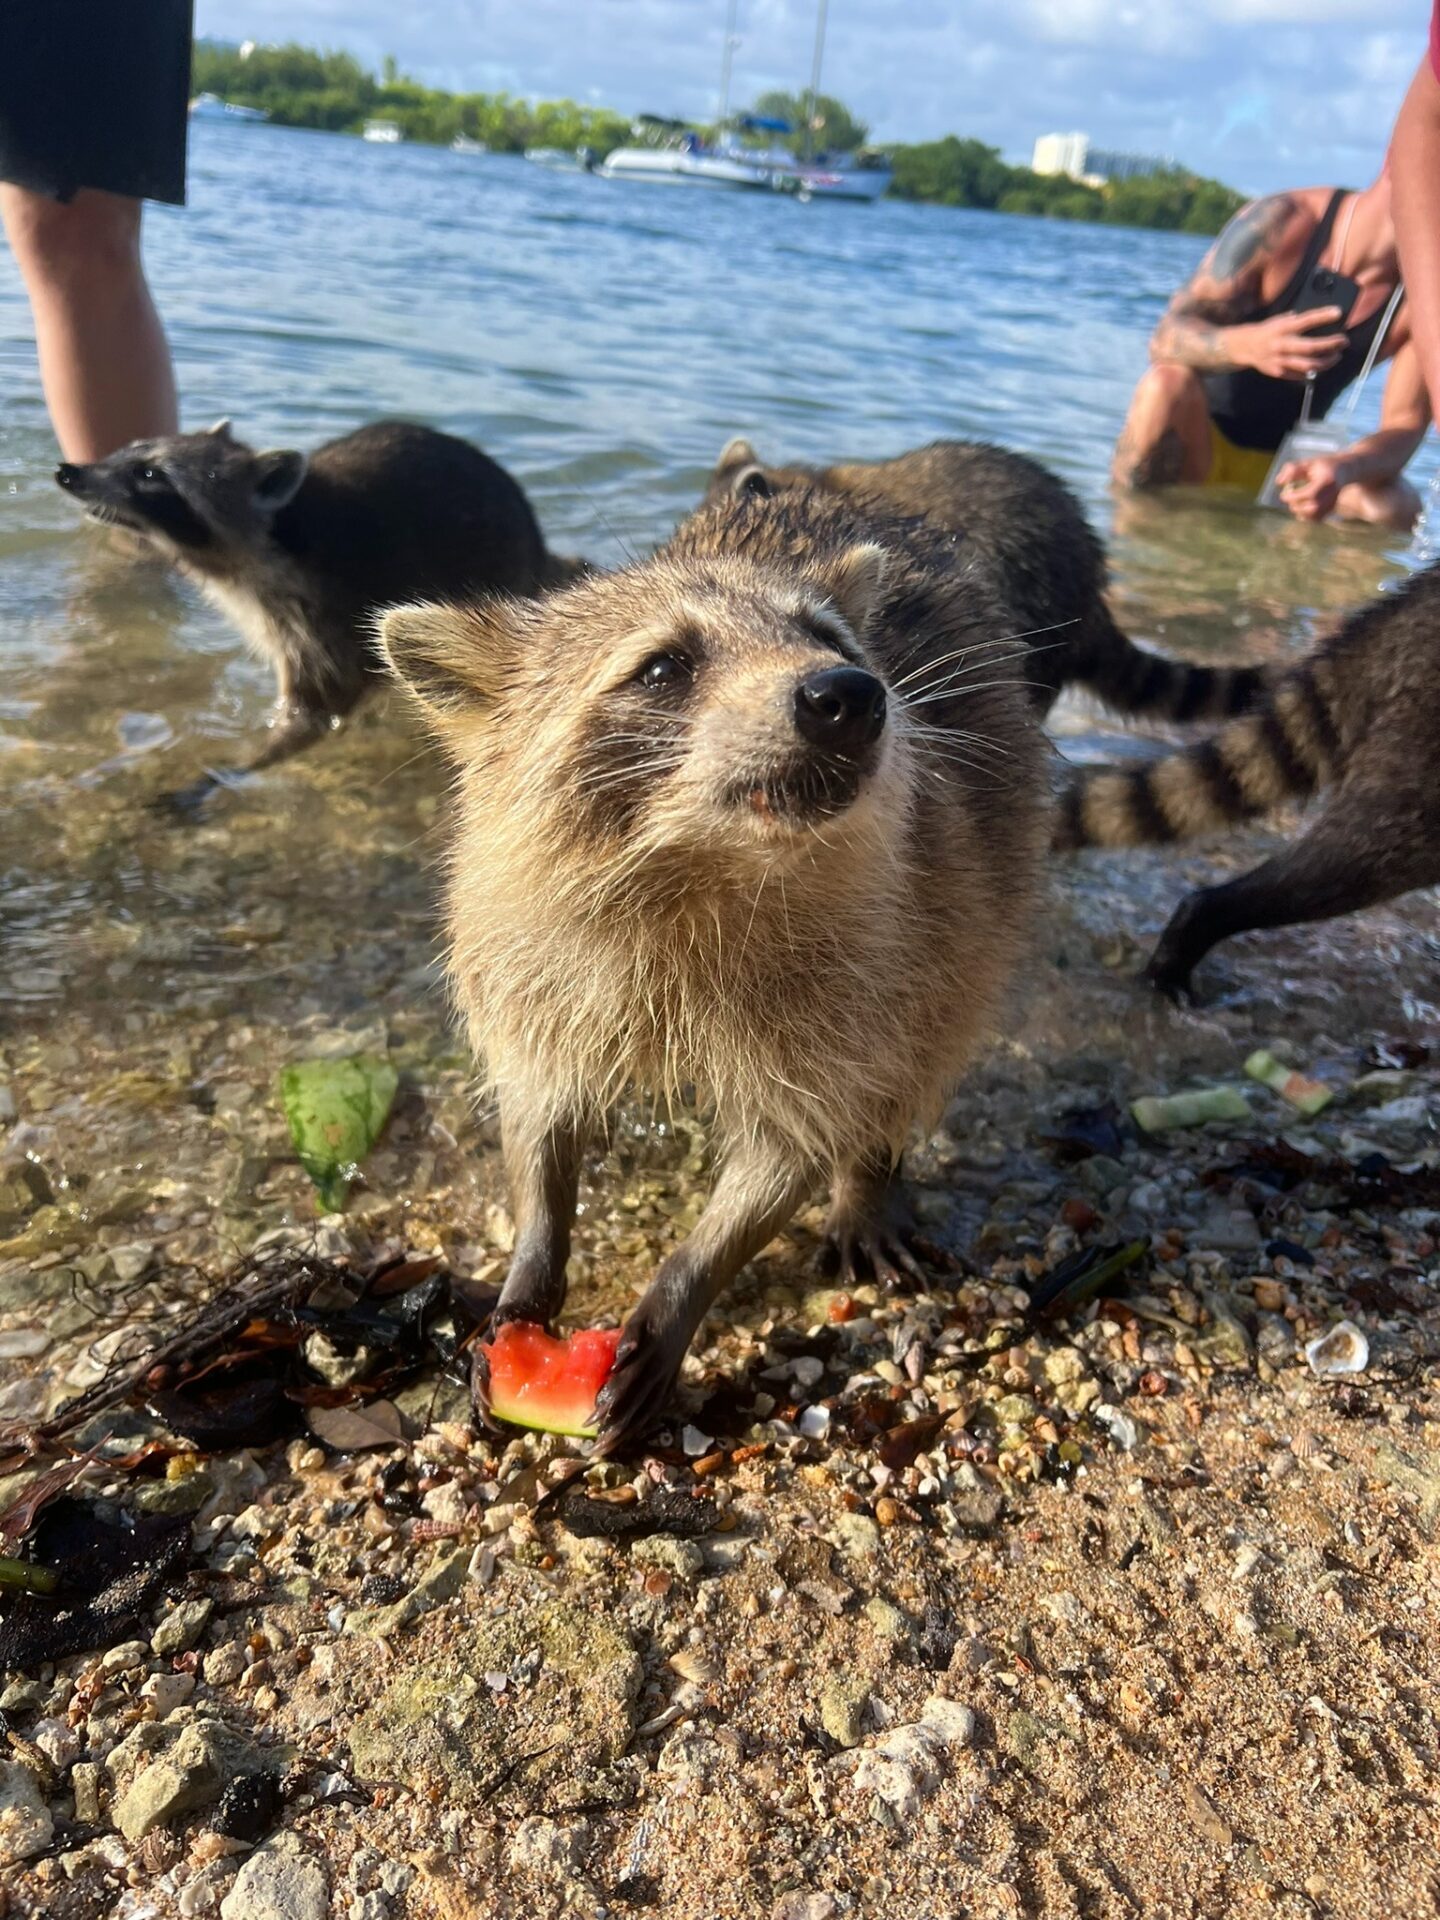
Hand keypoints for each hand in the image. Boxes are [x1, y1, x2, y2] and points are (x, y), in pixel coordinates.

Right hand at [1232, 308, 1346, 378]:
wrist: (1244, 348)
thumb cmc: (1266, 331)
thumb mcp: (1279, 320)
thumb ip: (1296, 320)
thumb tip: (1319, 318)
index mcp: (1282, 328)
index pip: (1306, 320)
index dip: (1323, 316)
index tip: (1338, 313)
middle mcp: (1282, 345)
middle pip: (1311, 347)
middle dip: (1331, 344)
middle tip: (1344, 341)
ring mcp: (1281, 361)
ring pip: (1309, 365)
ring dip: (1327, 362)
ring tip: (1337, 356)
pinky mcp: (1280, 373)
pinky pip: (1300, 375)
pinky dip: (1313, 371)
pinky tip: (1321, 366)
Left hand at [1275, 454, 1344, 520]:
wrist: (1346, 470)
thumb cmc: (1324, 466)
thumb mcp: (1308, 463)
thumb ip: (1292, 470)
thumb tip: (1278, 482)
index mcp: (1327, 480)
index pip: (1310, 494)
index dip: (1294, 497)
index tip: (1284, 494)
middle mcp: (1333, 493)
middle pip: (1313, 507)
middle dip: (1296, 505)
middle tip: (1290, 497)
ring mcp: (1333, 502)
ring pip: (1314, 515)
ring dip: (1299, 511)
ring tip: (1296, 501)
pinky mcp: (1331, 509)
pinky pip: (1316, 519)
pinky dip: (1305, 516)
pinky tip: (1302, 506)